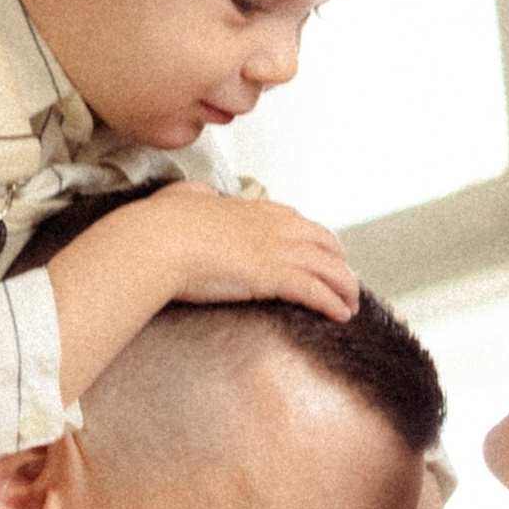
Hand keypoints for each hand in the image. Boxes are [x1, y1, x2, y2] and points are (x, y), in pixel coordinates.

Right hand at [140, 182, 357, 318]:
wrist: (159, 240)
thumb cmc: (164, 222)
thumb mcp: (186, 195)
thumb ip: (199, 195)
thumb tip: (201, 194)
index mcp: (256, 208)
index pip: (301, 223)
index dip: (318, 242)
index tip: (322, 256)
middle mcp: (275, 225)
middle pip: (326, 243)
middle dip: (339, 264)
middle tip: (343, 282)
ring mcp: (278, 250)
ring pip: (330, 268)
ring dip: (345, 288)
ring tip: (349, 305)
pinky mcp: (276, 276)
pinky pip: (317, 291)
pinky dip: (333, 303)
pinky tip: (339, 314)